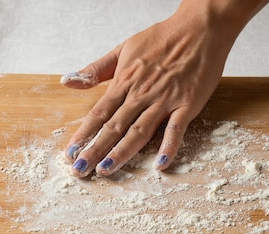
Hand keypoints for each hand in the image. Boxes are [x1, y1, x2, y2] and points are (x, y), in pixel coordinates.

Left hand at [62, 0, 267, 176]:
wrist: (200, 28)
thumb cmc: (162, 38)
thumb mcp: (124, 49)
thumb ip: (96, 69)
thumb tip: (68, 81)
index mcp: (125, 81)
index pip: (99, 112)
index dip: (84, 133)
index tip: (71, 152)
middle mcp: (141, 93)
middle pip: (114, 126)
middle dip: (95, 149)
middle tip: (79, 170)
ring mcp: (165, 100)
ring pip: (139, 130)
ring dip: (122, 152)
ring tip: (106, 169)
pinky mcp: (187, 104)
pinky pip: (176, 128)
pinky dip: (169, 146)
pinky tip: (161, 164)